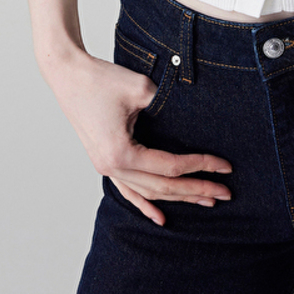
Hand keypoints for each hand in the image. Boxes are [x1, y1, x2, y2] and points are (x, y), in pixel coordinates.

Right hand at [44, 43, 231, 226]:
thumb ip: (168, 106)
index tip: (226, 167)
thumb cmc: (101, 79)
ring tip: (205, 200)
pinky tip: (160, 219)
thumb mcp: (142, 89)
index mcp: (121, 153)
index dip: (202, 166)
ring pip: (148, 191)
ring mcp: (105, 167)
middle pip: (162, 186)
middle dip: (196, 189)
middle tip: (226, 193)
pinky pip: (128, 190)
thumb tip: (193, 120)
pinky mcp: (104, 161)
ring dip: (177, 197)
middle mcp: (111, 167)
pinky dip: (145, 205)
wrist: (67, 75)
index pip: (171, 167)